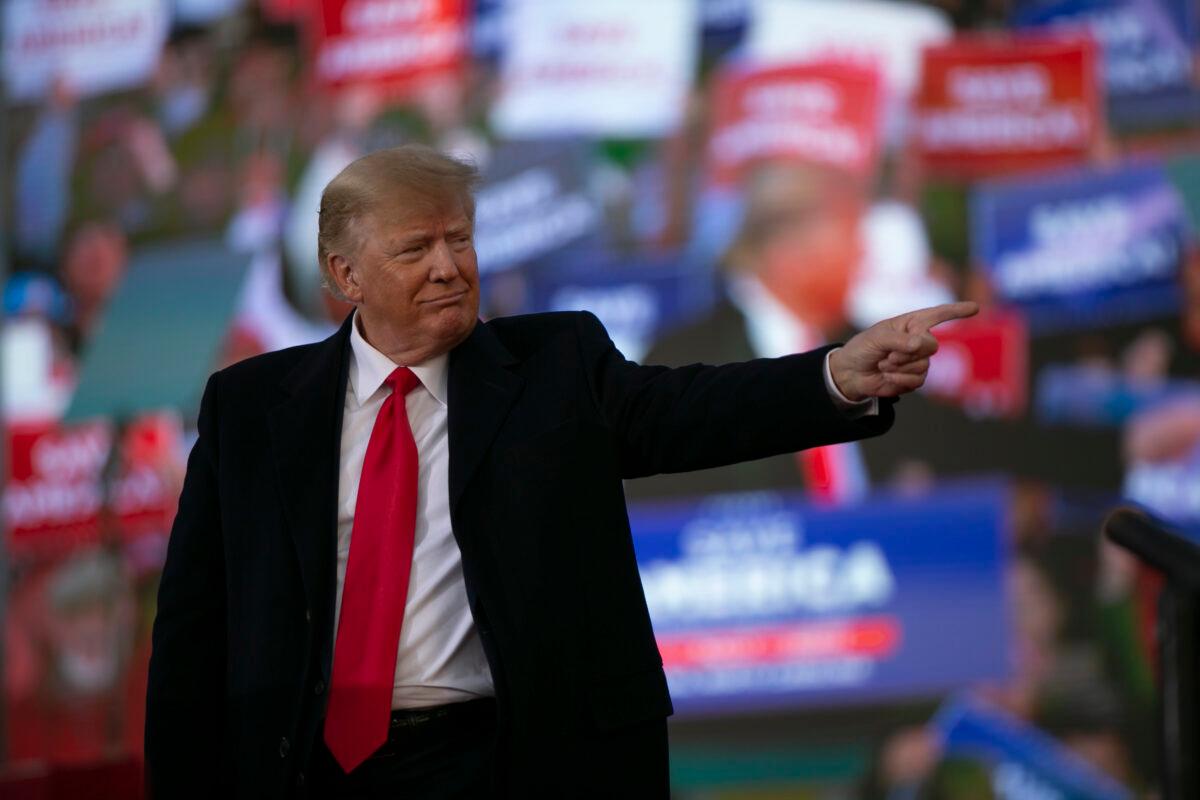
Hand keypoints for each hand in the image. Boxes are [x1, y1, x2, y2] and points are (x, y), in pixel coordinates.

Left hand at [828, 302, 979, 400]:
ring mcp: (918, 359)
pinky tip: (888, 376)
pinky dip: (900, 379)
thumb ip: (899, 340)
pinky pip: (918, 380)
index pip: (938, 315)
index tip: (975, 308)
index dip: (957, 311)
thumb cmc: (862, 349)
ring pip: (924, 365)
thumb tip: (920, 344)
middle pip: (932, 345)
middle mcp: (918, 340)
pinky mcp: (914, 377)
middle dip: (908, 353)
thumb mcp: (876, 338)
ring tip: (884, 364)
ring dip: (900, 367)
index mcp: (911, 323)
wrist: (852, 374)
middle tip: (889, 355)